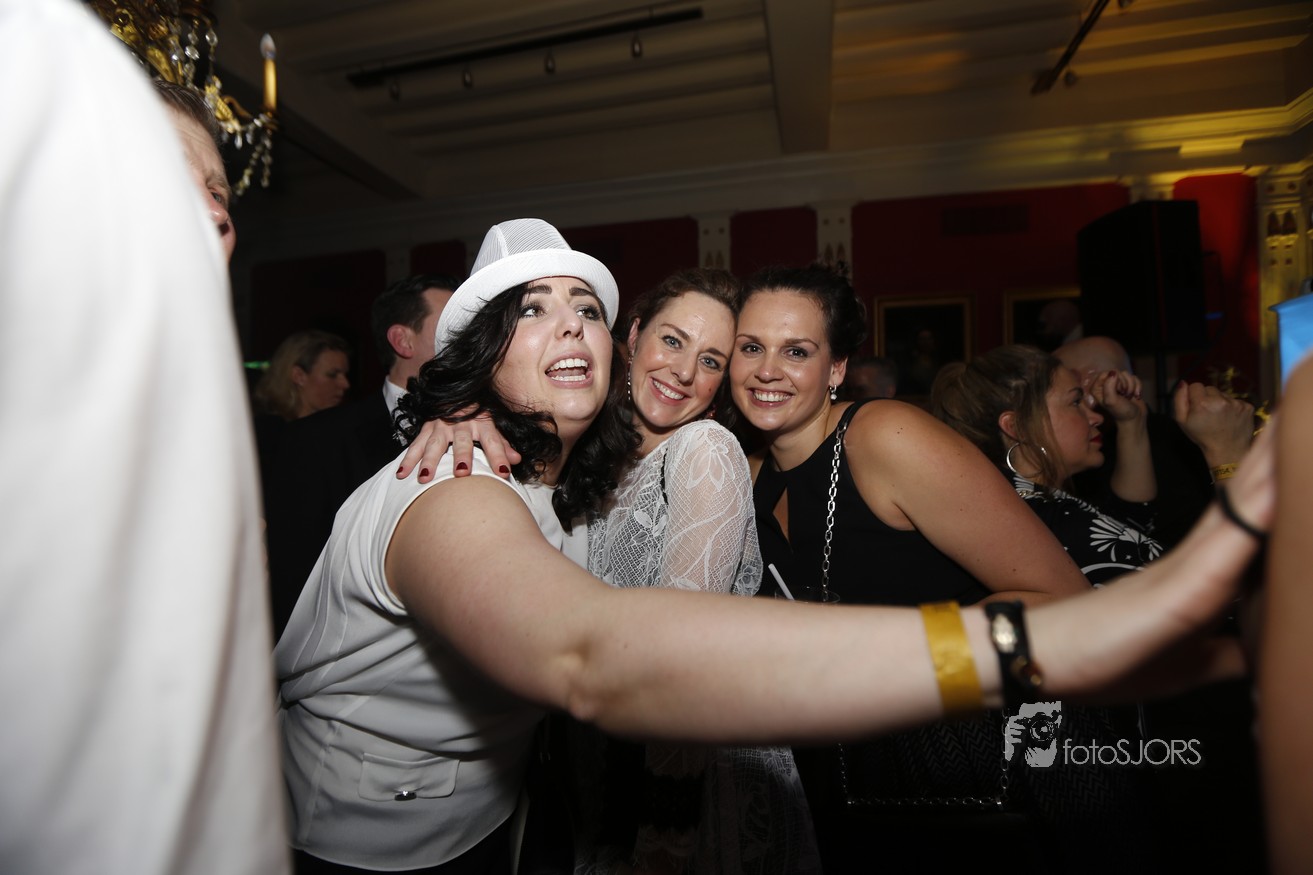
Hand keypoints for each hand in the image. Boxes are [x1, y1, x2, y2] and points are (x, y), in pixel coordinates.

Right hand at [395, 411, 520, 481]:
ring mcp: (442, 425)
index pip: (493, 441)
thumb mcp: (492, 427)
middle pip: (462, 442)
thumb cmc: (477, 416)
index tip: (503, 473)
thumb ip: (502, 445)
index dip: (499, 456)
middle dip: (461, 457)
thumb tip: (516, 459)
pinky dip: (408, 459)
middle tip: (461, 473)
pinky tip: (402, 473)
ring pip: (435, 444)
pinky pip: (416, 445)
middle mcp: (462, 424)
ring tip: (425, 477)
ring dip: (429, 461)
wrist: (455, 392)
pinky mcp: (426, 428)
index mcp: (482, 424)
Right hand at [1028, 420, 1274, 701]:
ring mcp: (1188, 567)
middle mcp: (1197, 557)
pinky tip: (1281, 485)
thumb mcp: (1190, 662)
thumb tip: (1267, 651)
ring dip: (1274, 465)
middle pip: (1249, 495)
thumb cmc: (1107, 656)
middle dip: (1279, 454)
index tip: (1301, 437)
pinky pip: (1227, 549)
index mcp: (1202, 572)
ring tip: (1302, 416)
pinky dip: (1258, 513)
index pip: (1250, 517)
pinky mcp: (1182, 592)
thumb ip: (1230, 653)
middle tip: (1308, 400)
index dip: (1276, 480)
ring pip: (1243, 507)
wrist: (1044, 656)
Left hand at [1089, 369, 1145, 424]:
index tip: (1117, 392)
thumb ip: (1109, 386)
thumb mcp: (1111, 400)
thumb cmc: (1121, 412)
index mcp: (1096, 388)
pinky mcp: (1128, 384)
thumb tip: (1113, 372)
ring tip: (1128, 396)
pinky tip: (1135, 395)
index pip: (1105, 373)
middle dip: (1124, 384)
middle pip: (1116, 372)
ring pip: (1126, 374)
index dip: (1114, 381)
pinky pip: (1134, 377)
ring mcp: (1117, 384)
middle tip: (1123, 395)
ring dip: (1131, 386)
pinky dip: (1137, 386)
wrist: (1135, 419)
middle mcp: (1105, 385)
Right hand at [1172, 380, 1254, 467]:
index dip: (1194, 396)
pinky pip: (1235, 400)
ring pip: (1223, 394)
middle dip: (1207, 398)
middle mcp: (1220, 400)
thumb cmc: (1202, 436)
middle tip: (1208, 415)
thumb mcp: (1182, 421)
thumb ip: (1179, 399)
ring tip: (1220, 418)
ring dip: (1220, 403)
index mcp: (1202, 403)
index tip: (1196, 408)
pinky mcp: (1248, 407)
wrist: (1228, 451)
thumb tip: (1183, 383)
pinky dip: (1232, 408)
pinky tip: (1230, 419)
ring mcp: (1236, 403)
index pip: (1195, 385)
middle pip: (1210, 388)